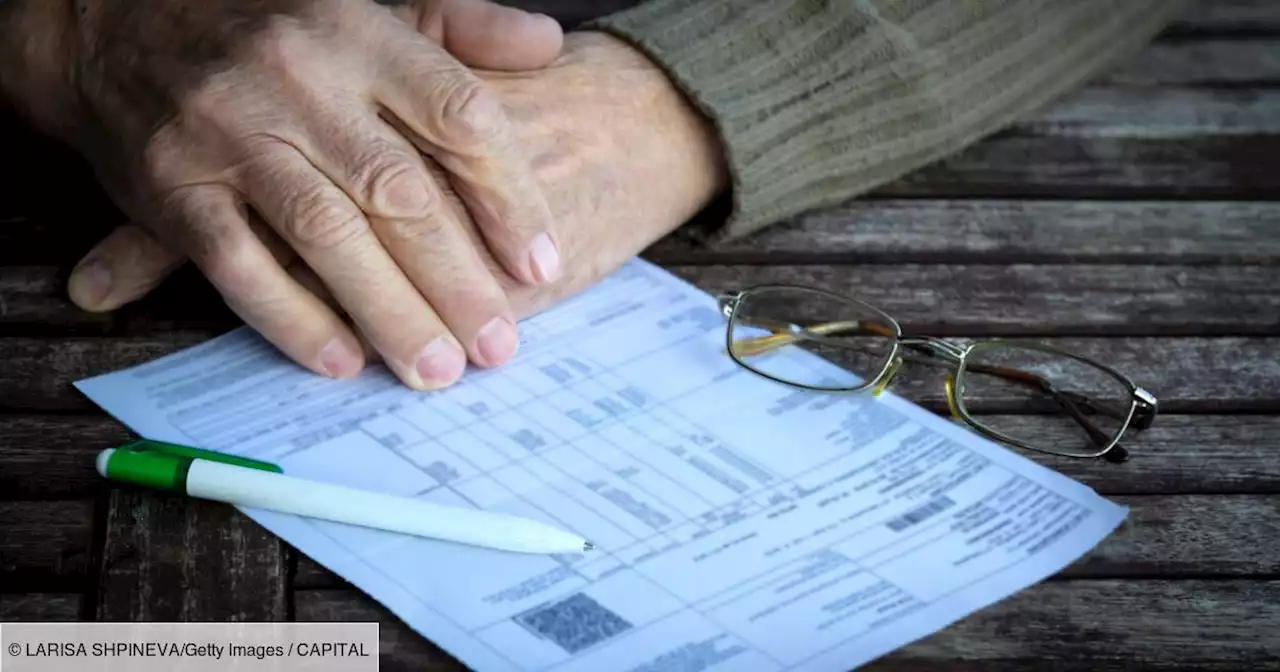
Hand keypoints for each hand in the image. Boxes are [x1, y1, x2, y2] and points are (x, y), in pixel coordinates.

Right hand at [65, 32, 729, 365]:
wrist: (111, 17)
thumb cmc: (270, 23)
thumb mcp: (369, 1)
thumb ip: (460, 26)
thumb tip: (549, 44)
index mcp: (359, 31)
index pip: (458, 117)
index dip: (509, 197)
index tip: (542, 262)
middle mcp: (298, 79)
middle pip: (399, 191)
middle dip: (457, 278)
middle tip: (500, 345)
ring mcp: (229, 133)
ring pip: (325, 235)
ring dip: (389, 312)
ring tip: (437, 370)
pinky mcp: (172, 186)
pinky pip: (239, 264)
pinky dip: (292, 318)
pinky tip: (343, 362)